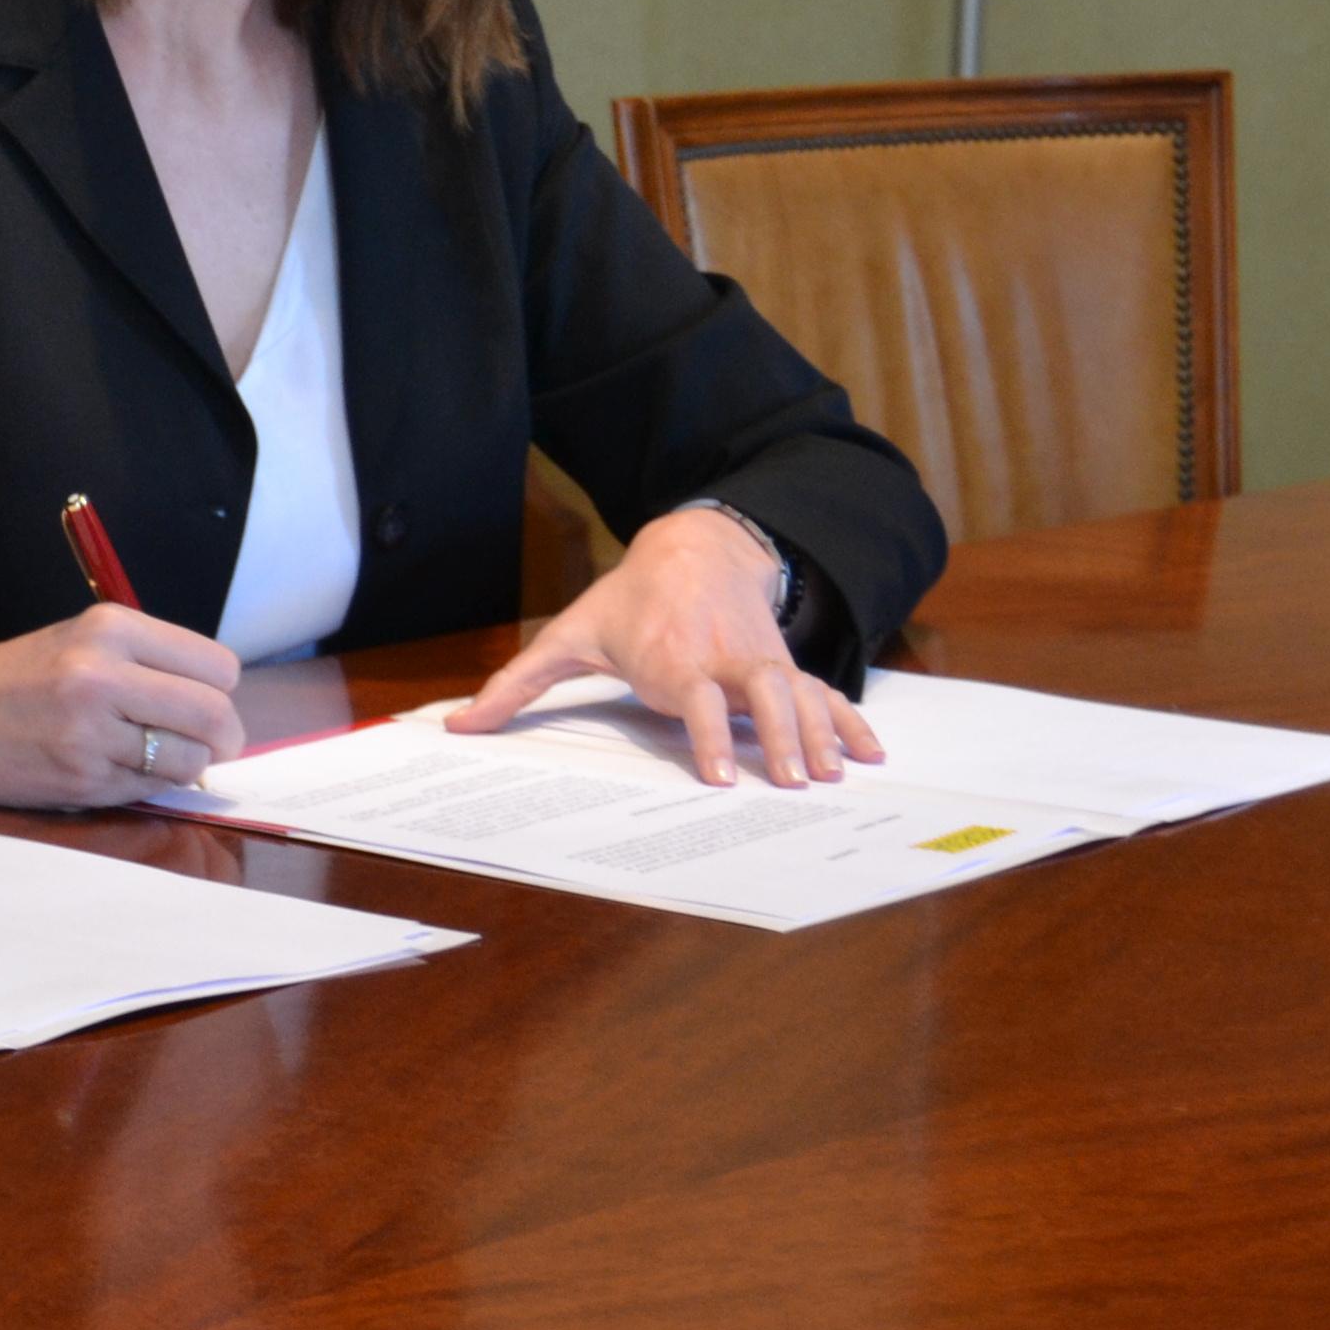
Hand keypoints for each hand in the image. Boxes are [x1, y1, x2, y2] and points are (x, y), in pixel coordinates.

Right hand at [0, 605, 245, 808]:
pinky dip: (146, 786)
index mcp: (110, 627)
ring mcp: (91, 729)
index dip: (220, 694)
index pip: (217, 667)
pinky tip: (112, 770)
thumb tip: (221, 710)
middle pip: (214, 715)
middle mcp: (103, 672)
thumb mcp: (82, 642)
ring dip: (183, 767)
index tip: (205, 706)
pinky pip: (149, 789)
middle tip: (206, 746)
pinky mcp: (80, 777)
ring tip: (150, 758)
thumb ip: (149, 663)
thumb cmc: (17, 678)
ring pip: (188, 760)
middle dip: (222, 739)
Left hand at [453, 505, 884, 788]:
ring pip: (799, 696)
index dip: (711, 735)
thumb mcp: (569, 634)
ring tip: (838, 774)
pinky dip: (850, 721)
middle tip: (797, 782)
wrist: (691, 548)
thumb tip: (459, 723)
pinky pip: (823, 692)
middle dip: (782, 739)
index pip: (698, 701)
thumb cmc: (627, 602)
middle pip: (762, 697)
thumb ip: (518, 684)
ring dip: (821, 734)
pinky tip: (870, 754)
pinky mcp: (783, 663)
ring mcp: (759, 660)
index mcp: (674, 659)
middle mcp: (724, 659)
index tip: (723, 775)